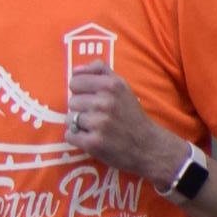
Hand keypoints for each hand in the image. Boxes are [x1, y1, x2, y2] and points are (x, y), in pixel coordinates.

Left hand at [62, 69, 185, 184]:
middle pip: (71, 101)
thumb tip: (75, 70)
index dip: (81, 92)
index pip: (75, 82)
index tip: (92, 99)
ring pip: (69, 118)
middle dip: (81, 109)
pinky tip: (92, 138)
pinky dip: (77, 138)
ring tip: (96, 128)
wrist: (147, 146)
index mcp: (112, 85)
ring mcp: (99, 123)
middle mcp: (105, 102)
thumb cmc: (130, 114)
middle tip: (98, 117)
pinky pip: (69, 135)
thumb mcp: (122, 86)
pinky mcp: (93, 143)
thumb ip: (100, 71)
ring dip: (79, 125)